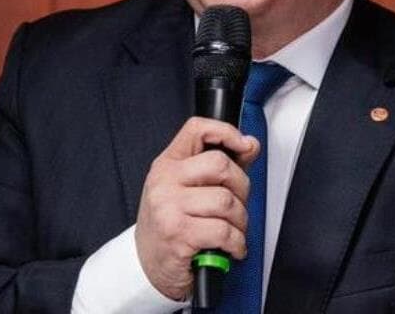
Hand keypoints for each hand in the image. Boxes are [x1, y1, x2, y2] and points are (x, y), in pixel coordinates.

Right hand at [134, 116, 259, 300]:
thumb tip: (250, 145)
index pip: (197, 129)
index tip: (244, 145)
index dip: (226, 132)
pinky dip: (237, 242)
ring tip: (233, 228)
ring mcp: (169, 207)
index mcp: (168, 164)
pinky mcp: (178, 235)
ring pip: (226, 200)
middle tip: (239, 201)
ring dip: (240, 219)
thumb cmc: (170, 223)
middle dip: (242, 186)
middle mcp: (165, 181)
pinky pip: (224, 231)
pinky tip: (231, 245)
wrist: (144, 266)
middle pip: (220, 164)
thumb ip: (221, 165)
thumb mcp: (188, 187)